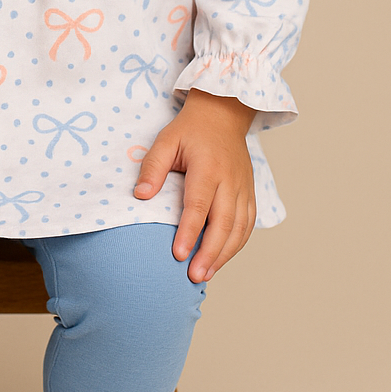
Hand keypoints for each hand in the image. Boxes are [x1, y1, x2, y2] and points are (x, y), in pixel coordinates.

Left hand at [132, 90, 256, 282]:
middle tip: (194, 277)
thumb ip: (153, 167)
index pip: (199, 205)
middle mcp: (230, 180)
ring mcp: (243, 187)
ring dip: (224, 254)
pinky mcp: (250, 193)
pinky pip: (248, 224)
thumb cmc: (190, 130)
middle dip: (209, 252)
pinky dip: (237, 245)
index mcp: (208, 167)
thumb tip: (140, 196)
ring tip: (206, 275)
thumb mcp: (166, 140)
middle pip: (223, 222)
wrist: (224, 114)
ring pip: (239, 228)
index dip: (189, 232)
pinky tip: (221, 259)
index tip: (178, 255)